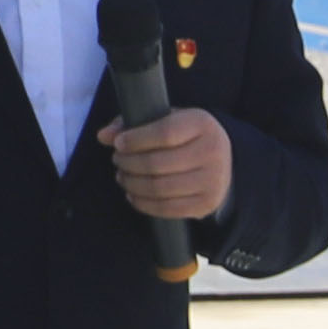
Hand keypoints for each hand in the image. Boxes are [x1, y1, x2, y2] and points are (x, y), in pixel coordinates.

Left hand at [108, 108, 234, 224]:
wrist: (224, 162)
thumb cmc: (186, 137)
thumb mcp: (166, 120)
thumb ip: (134, 123)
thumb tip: (103, 136)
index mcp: (202, 124)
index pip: (165, 133)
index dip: (136, 140)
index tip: (118, 144)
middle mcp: (212, 152)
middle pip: (158, 163)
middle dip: (129, 163)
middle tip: (118, 161)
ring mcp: (212, 180)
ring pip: (159, 188)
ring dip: (132, 184)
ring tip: (123, 177)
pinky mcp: (206, 204)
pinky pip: (167, 208)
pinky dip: (143, 203)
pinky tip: (133, 195)